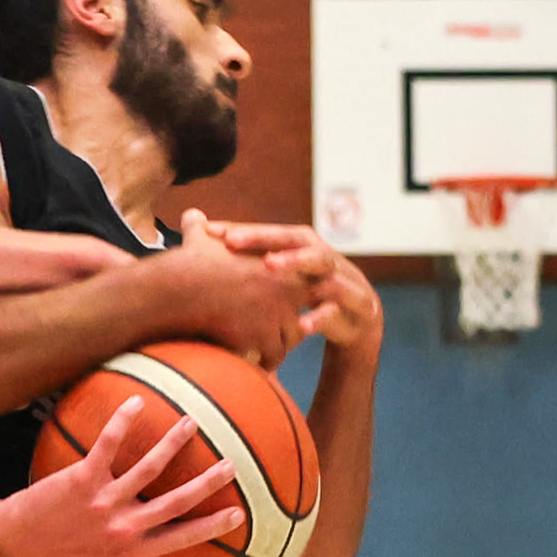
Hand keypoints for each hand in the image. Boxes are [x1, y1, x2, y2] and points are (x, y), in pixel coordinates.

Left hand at [0, 396, 245, 556]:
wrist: (20, 538)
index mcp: (131, 550)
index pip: (180, 538)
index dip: (210, 528)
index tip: (237, 514)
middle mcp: (122, 525)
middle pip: (174, 502)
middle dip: (205, 484)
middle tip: (230, 465)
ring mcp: (103, 500)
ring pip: (146, 468)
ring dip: (171, 444)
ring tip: (191, 423)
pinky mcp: (82, 476)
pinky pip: (106, 445)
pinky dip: (121, 422)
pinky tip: (136, 401)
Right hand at [168, 209, 309, 367]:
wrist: (181, 288)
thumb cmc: (188, 263)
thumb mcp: (198, 238)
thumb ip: (200, 227)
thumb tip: (190, 214)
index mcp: (277, 263)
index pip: (301, 282)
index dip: (291, 297)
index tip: (284, 307)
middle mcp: (284, 288)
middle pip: (301, 312)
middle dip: (294, 325)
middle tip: (283, 335)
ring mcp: (276, 314)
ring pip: (291, 339)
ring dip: (279, 348)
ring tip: (268, 356)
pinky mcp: (263, 336)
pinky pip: (273, 357)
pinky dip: (265, 364)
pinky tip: (254, 366)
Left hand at [203, 218, 382, 355]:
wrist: (357, 321)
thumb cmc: (308, 294)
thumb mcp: (283, 279)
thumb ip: (250, 260)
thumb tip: (198, 231)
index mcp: (307, 248)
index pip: (275, 233)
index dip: (246, 231)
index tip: (212, 231)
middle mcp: (326, 258)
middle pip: (299, 241)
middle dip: (267, 239)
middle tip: (233, 243)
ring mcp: (344, 280)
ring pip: (323, 266)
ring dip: (296, 263)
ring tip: (269, 266)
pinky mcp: (358, 309)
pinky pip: (339, 310)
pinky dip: (320, 317)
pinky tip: (301, 326)